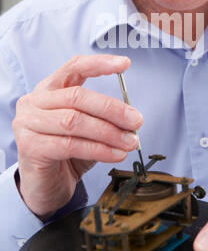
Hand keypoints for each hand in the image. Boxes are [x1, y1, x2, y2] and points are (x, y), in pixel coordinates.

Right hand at [12, 54, 142, 218]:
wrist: (45, 187)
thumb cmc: (66, 154)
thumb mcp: (88, 129)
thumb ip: (104, 118)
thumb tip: (132, 117)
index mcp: (49, 89)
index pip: (74, 67)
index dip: (100, 64)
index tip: (124, 64)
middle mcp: (34, 102)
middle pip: (77, 96)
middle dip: (112, 109)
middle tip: (136, 121)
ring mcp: (28, 124)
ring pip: (75, 121)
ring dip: (108, 132)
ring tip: (129, 142)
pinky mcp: (30, 147)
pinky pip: (71, 145)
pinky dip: (99, 150)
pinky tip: (115, 154)